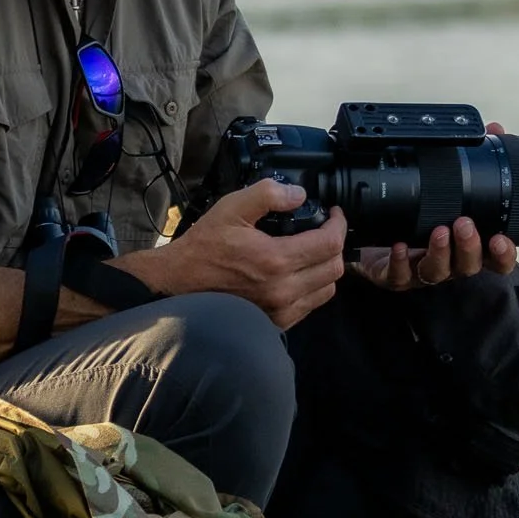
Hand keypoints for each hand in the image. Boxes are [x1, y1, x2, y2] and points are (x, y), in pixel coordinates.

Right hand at [117, 177, 345, 329]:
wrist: (179, 283)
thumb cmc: (204, 247)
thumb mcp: (231, 208)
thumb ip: (267, 194)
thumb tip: (299, 195)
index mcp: (276, 260)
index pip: (330, 244)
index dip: (338, 225)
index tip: (334, 214)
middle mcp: (284, 290)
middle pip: (335, 268)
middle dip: (335, 244)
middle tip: (324, 230)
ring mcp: (281, 310)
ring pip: (327, 289)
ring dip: (326, 267)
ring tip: (313, 251)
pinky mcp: (276, 323)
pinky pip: (311, 305)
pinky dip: (313, 287)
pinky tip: (298, 273)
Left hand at [351, 120, 517, 288]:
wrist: (377, 244)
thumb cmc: (421, 220)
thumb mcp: (451, 190)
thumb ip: (477, 160)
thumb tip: (496, 130)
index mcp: (466, 246)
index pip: (495, 257)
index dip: (503, 253)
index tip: (502, 239)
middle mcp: (448, 261)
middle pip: (469, 264)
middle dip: (470, 246)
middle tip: (465, 224)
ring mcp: (421, 270)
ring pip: (437, 270)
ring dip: (440, 251)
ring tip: (439, 231)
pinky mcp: (394, 275)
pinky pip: (398, 274)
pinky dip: (399, 262)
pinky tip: (400, 246)